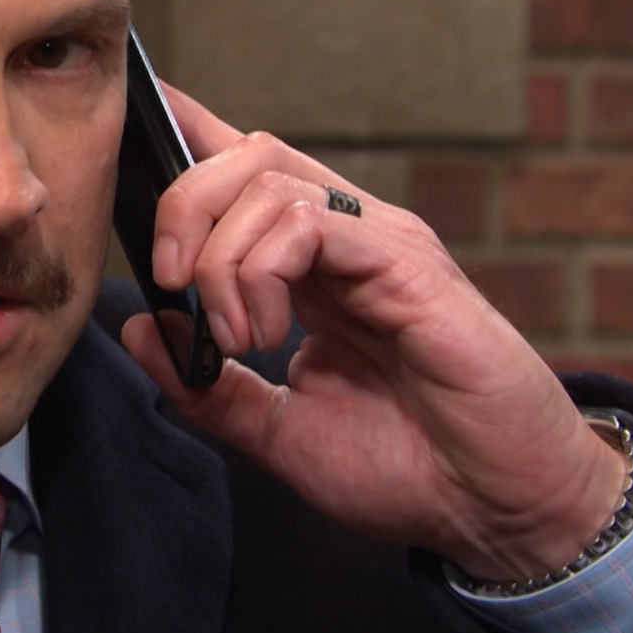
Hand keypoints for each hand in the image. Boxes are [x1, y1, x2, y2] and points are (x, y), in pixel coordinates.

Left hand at [120, 86, 626, 582]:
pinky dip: (261, 270)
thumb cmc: (411, 469)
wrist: (498, 511)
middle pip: (245, 155)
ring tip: (241, 338)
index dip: (187, 135)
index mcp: (315, 269)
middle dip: (181, 206)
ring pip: (267, 176)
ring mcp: (380, 244)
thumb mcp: (281, 433)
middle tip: (174, 287)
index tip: (134, 121)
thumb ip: (208, 386)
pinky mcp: (408, 264)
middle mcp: (347, 241)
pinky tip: (269, 333)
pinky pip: (310, 221)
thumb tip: (140, 327)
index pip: (245, 174)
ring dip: (221, 258)